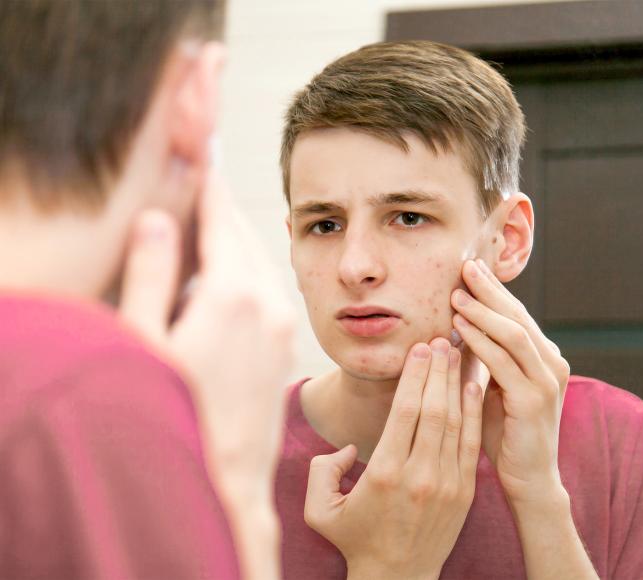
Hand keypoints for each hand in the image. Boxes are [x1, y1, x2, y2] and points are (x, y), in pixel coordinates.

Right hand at [120, 164, 294, 579]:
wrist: (228, 483)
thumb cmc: (176, 420)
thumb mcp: (145, 345)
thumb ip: (152, 276)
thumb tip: (159, 220)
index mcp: (232, 294)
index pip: (219, 219)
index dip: (207, 181)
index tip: (202, 149)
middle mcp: (269, 302)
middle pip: (243, 235)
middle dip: (220, 209)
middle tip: (200, 181)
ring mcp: (284, 325)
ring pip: (259, 261)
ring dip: (234, 241)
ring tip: (207, 227)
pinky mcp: (287, 345)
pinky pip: (269, 289)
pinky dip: (247, 271)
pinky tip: (225, 280)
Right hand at [304, 339, 482, 579]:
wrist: (398, 578)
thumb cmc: (355, 539)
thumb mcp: (320, 510)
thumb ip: (324, 470)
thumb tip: (348, 446)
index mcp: (385, 474)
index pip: (405, 411)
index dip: (414, 375)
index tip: (419, 348)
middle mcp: (420, 475)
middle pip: (434, 409)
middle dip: (438, 369)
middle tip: (440, 338)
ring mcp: (447, 483)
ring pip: (456, 422)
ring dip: (457, 383)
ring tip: (458, 352)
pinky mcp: (465, 491)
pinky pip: (471, 442)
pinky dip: (473, 412)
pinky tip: (473, 386)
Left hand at [451, 259, 569, 505]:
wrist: (527, 478)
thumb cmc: (505, 430)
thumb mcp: (494, 385)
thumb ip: (485, 357)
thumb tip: (456, 323)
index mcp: (544, 357)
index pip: (517, 314)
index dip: (493, 291)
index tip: (469, 269)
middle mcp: (552, 363)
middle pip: (517, 315)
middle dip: (489, 290)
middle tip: (463, 267)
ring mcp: (547, 381)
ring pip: (513, 333)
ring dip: (482, 311)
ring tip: (456, 295)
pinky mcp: (535, 399)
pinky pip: (503, 361)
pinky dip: (480, 340)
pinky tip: (459, 327)